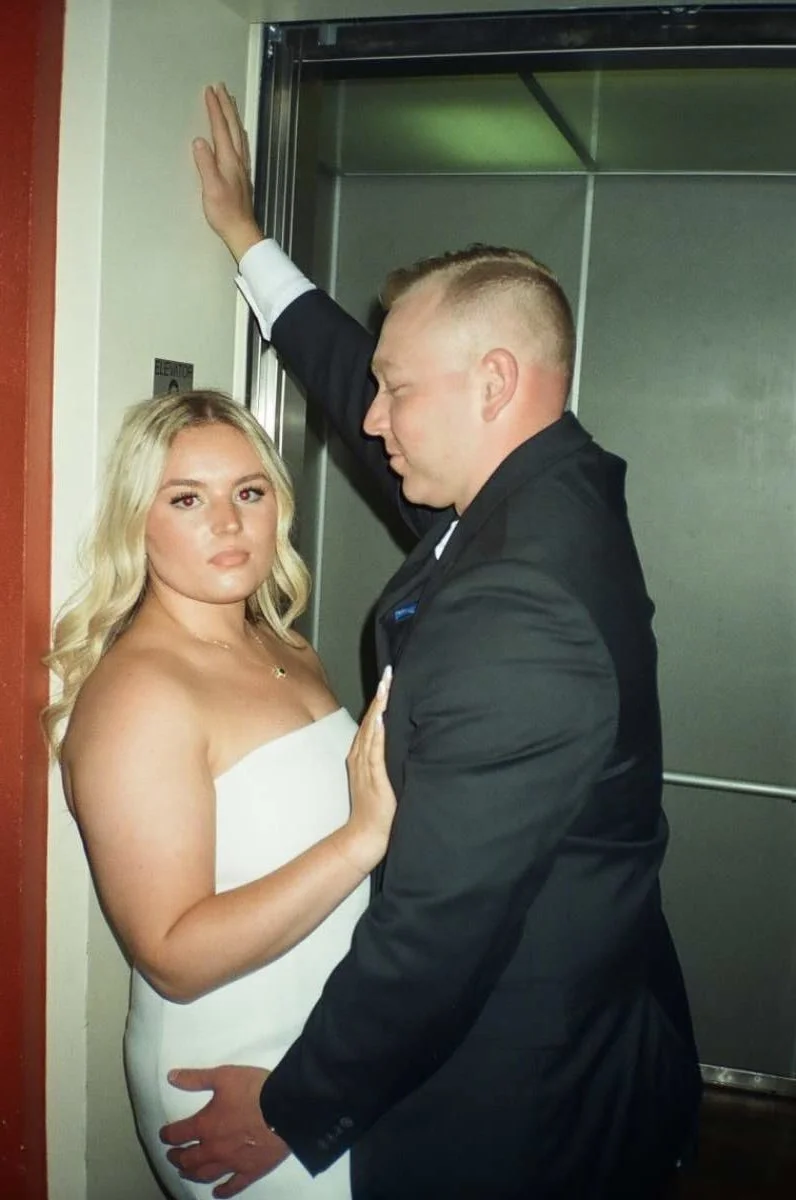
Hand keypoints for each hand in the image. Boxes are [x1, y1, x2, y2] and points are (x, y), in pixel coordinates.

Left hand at [160, 1065, 289, 1197]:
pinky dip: (222, 1192)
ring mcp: (232, 1163)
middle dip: (177, 1157)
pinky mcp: (250, 1171)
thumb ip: (195, 1078)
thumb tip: (170, 1077)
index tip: (165, 1134)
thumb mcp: (223, 1076)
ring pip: (206, 1174)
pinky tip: (216, 1192)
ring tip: (186, 1172)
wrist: (285, 1107)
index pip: (178, 1134)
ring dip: (192, 1174)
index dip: (167, 1135)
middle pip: (189, 1159)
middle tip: (173, 1155)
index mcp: (205, 1126)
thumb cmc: (253, 1089)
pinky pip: (233, 1187)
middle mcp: (213, 1149)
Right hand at [193, 83, 263, 262]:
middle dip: (226, 106)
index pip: (220, 128)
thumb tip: (199, 141)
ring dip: (233, 116)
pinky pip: (242, 145)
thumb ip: (205, 164)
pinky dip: (239, 132)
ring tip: (230, 102)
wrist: (241, 230)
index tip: (210, 91)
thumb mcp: (211, 188)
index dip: (215, 109)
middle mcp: (238, 159)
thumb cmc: (224, 212)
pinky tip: (238, 132)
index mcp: (228, 160)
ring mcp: (242, 166)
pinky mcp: (243, 174)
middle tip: (221, 88)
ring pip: (239, 134)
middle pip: (232, 127)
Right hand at [344, 667, 395, 869]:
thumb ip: (387, 759)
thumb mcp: (382, 778)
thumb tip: (404, 741)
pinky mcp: (373, 778)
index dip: (380, 700)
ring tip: (387, 685)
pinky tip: (381, 717)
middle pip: (370, 720)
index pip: (371, 722)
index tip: (389, 679)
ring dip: (379, 707)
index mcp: (362, 756)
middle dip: (380, 696)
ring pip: (371, 730)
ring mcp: (365, 767)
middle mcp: (360, 757)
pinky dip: (377, 732)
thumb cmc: (378, 810)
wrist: (366, 836)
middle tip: (389, 672)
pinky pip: (374, 751)